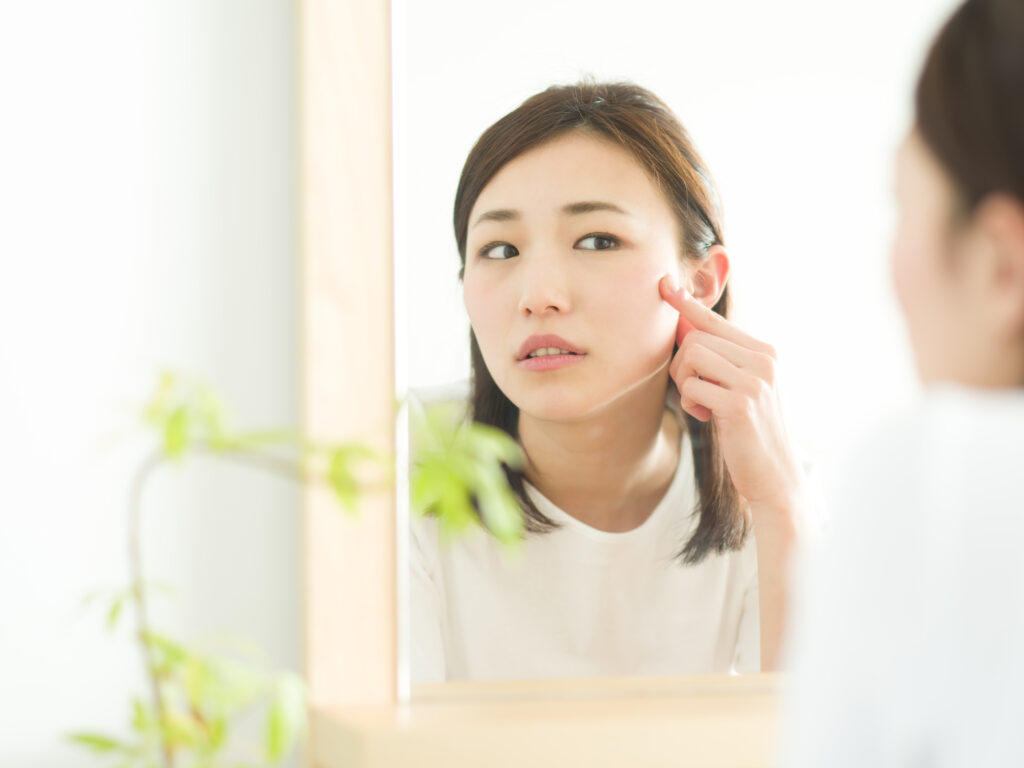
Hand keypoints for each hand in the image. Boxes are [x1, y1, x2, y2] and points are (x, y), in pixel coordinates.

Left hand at [658, 275, 802, 514]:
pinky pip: (693, 386)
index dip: (687, 304)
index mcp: (765, 353)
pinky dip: (691, 403)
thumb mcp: (740, 388)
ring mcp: (755, 381)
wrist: (775, 476)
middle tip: (695, 393)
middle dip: (682, 366)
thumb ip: (719, 360)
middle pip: (697, 338)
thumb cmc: (750, 432)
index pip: (717, 321)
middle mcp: (764, 360)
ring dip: (685, 382)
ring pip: (692, 356)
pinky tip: (706, 418)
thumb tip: (682, 327)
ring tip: (701, 404)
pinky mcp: (741, 404)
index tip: (665, 285)